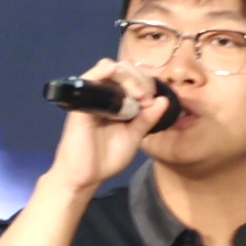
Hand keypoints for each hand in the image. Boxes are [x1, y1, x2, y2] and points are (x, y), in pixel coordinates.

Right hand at [44, 57, 162, 196]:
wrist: (85, 176)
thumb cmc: (106, 158)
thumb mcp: (133, 137)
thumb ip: (147, 119)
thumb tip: (164, 100)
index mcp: (117, 101)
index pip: (133, 78)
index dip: (146, 84)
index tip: (152, 102)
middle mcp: (104, 95)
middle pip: (124, 70)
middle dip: (140, 80)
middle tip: (146, 99)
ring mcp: (91, 97)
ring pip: (110, 69)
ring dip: (128, 77)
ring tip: (138, 95)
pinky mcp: (81, 102)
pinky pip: (90, 78)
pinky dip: (102, 71)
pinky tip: (113, 72)